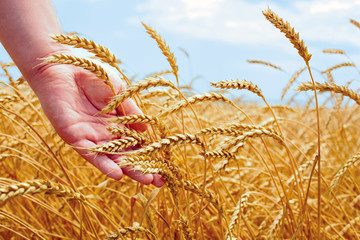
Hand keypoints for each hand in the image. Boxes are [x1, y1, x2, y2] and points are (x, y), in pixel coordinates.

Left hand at [29, 61, 163, 186]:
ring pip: (111, 158)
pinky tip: (117, 174)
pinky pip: (90, 153)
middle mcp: (106, 133)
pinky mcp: (74, 136)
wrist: (64, 64)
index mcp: (118, 122)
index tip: (166, 168)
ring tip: (144, 181)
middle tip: (159, 181)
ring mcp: (91, 136)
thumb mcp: (120, 91)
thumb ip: (132, 112)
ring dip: (127, 170)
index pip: (137, 143)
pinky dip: (103, 164)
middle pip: (126, 155)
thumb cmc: (93, 73)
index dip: (151, 155)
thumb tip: (148, 132)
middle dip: (142, 168)